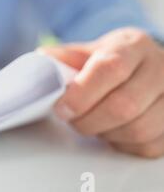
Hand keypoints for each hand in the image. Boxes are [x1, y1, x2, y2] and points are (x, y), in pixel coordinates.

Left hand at [42, 28, 163, 157]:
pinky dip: (122, 144)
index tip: (62, 108)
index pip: (111, 69)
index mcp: (133, 45)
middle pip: (124, 105)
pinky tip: (112, 130)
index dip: (82, 93)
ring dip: (105, 133)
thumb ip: (63, 58)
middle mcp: (160, 69)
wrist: (143, 66)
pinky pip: (147, 146)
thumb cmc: (110, 61)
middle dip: (89, 120)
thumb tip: (40, 64)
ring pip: (138, 130)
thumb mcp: (87, 51)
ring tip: (92, 122)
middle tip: (72, 119)